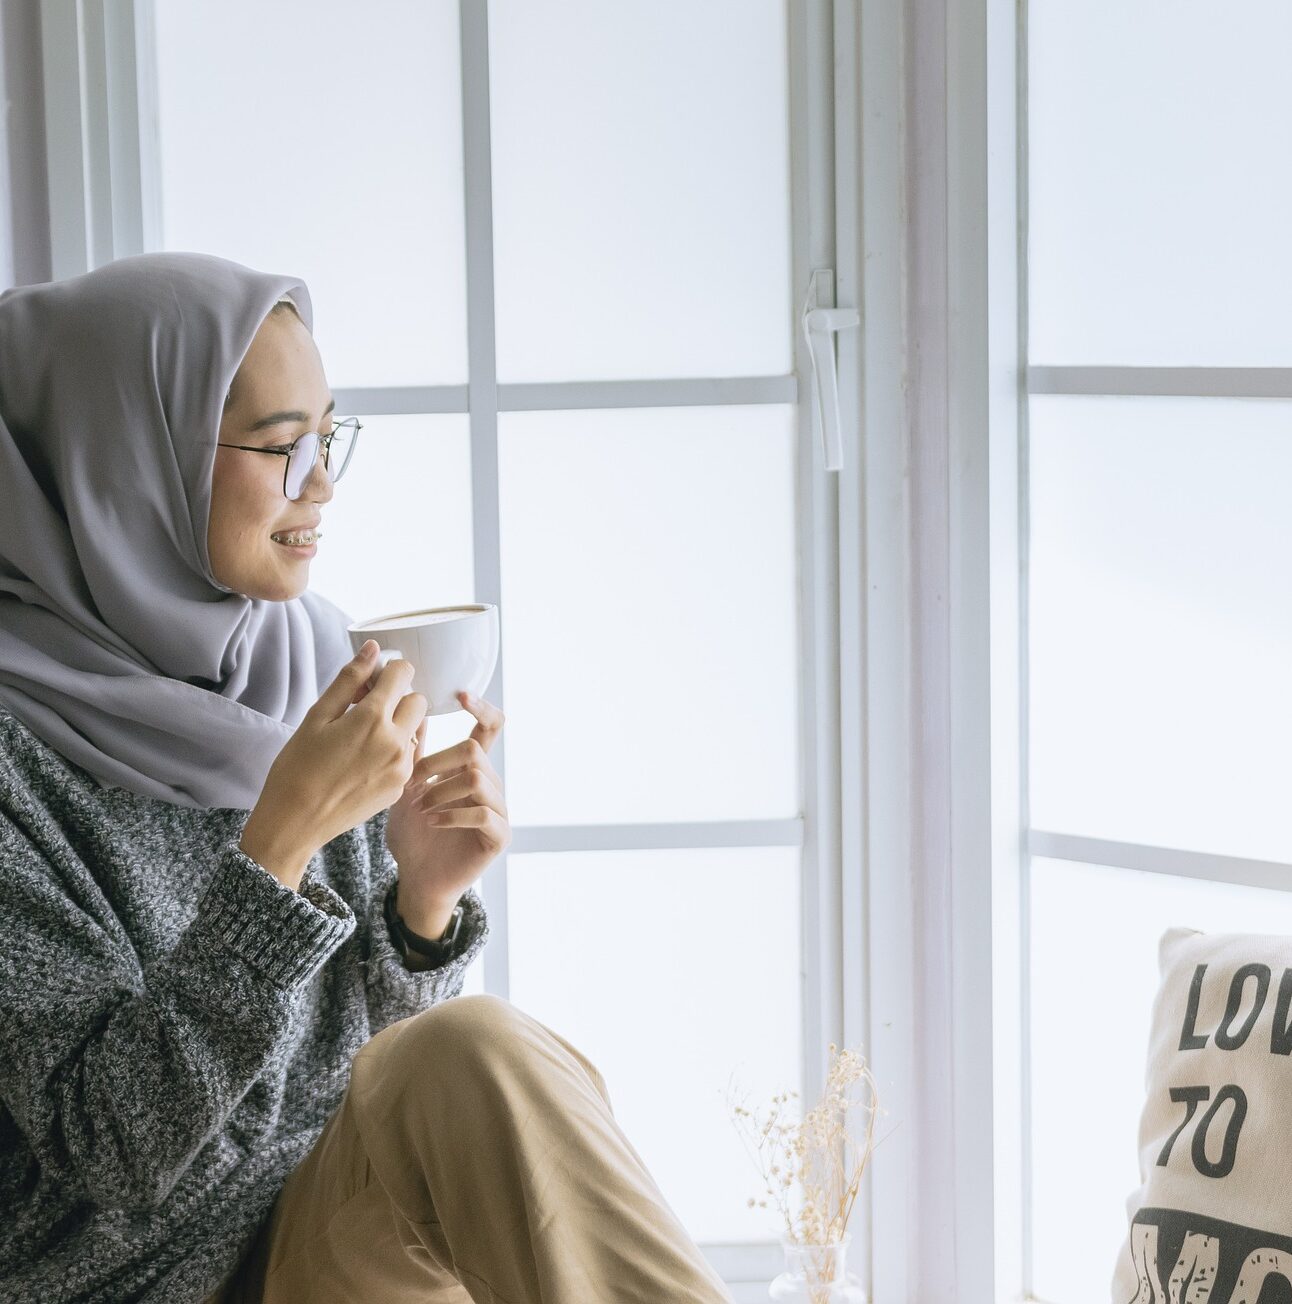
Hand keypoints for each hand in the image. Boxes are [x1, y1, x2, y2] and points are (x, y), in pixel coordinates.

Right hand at [240, 642, 426, 885]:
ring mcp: (402, 767)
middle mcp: (396, 741)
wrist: (295, 823)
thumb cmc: (297, 767)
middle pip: (418, 701)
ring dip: (399, 726)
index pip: (403, 673)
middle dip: (398, 698)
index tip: (371, 681)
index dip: (387, 672)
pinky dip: (395, 752)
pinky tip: (365, 763)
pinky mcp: (401, 787)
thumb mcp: (317, 717)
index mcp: (373, 718)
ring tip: (363, 740)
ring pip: (417, 730)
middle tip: (367, 709)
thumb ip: (349, 680)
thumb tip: (372, 649)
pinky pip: (409, 757)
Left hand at [384, 691, 509, 920]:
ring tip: (420, 807)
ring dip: (442, 790)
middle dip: (439, 762)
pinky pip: (484, 813)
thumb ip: (414, 753)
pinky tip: (433, 822)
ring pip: (478, 778)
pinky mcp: (498, 836)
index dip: (481, 707)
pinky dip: (454, 814)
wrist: (416, 879)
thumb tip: (412, 709)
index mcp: (472, 769)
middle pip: (475, 751)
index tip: (461, 695)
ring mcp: (498, 810)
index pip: (489, 728)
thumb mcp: (406, 787)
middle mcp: (491, 785)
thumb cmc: (412, 834)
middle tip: (412, 781)